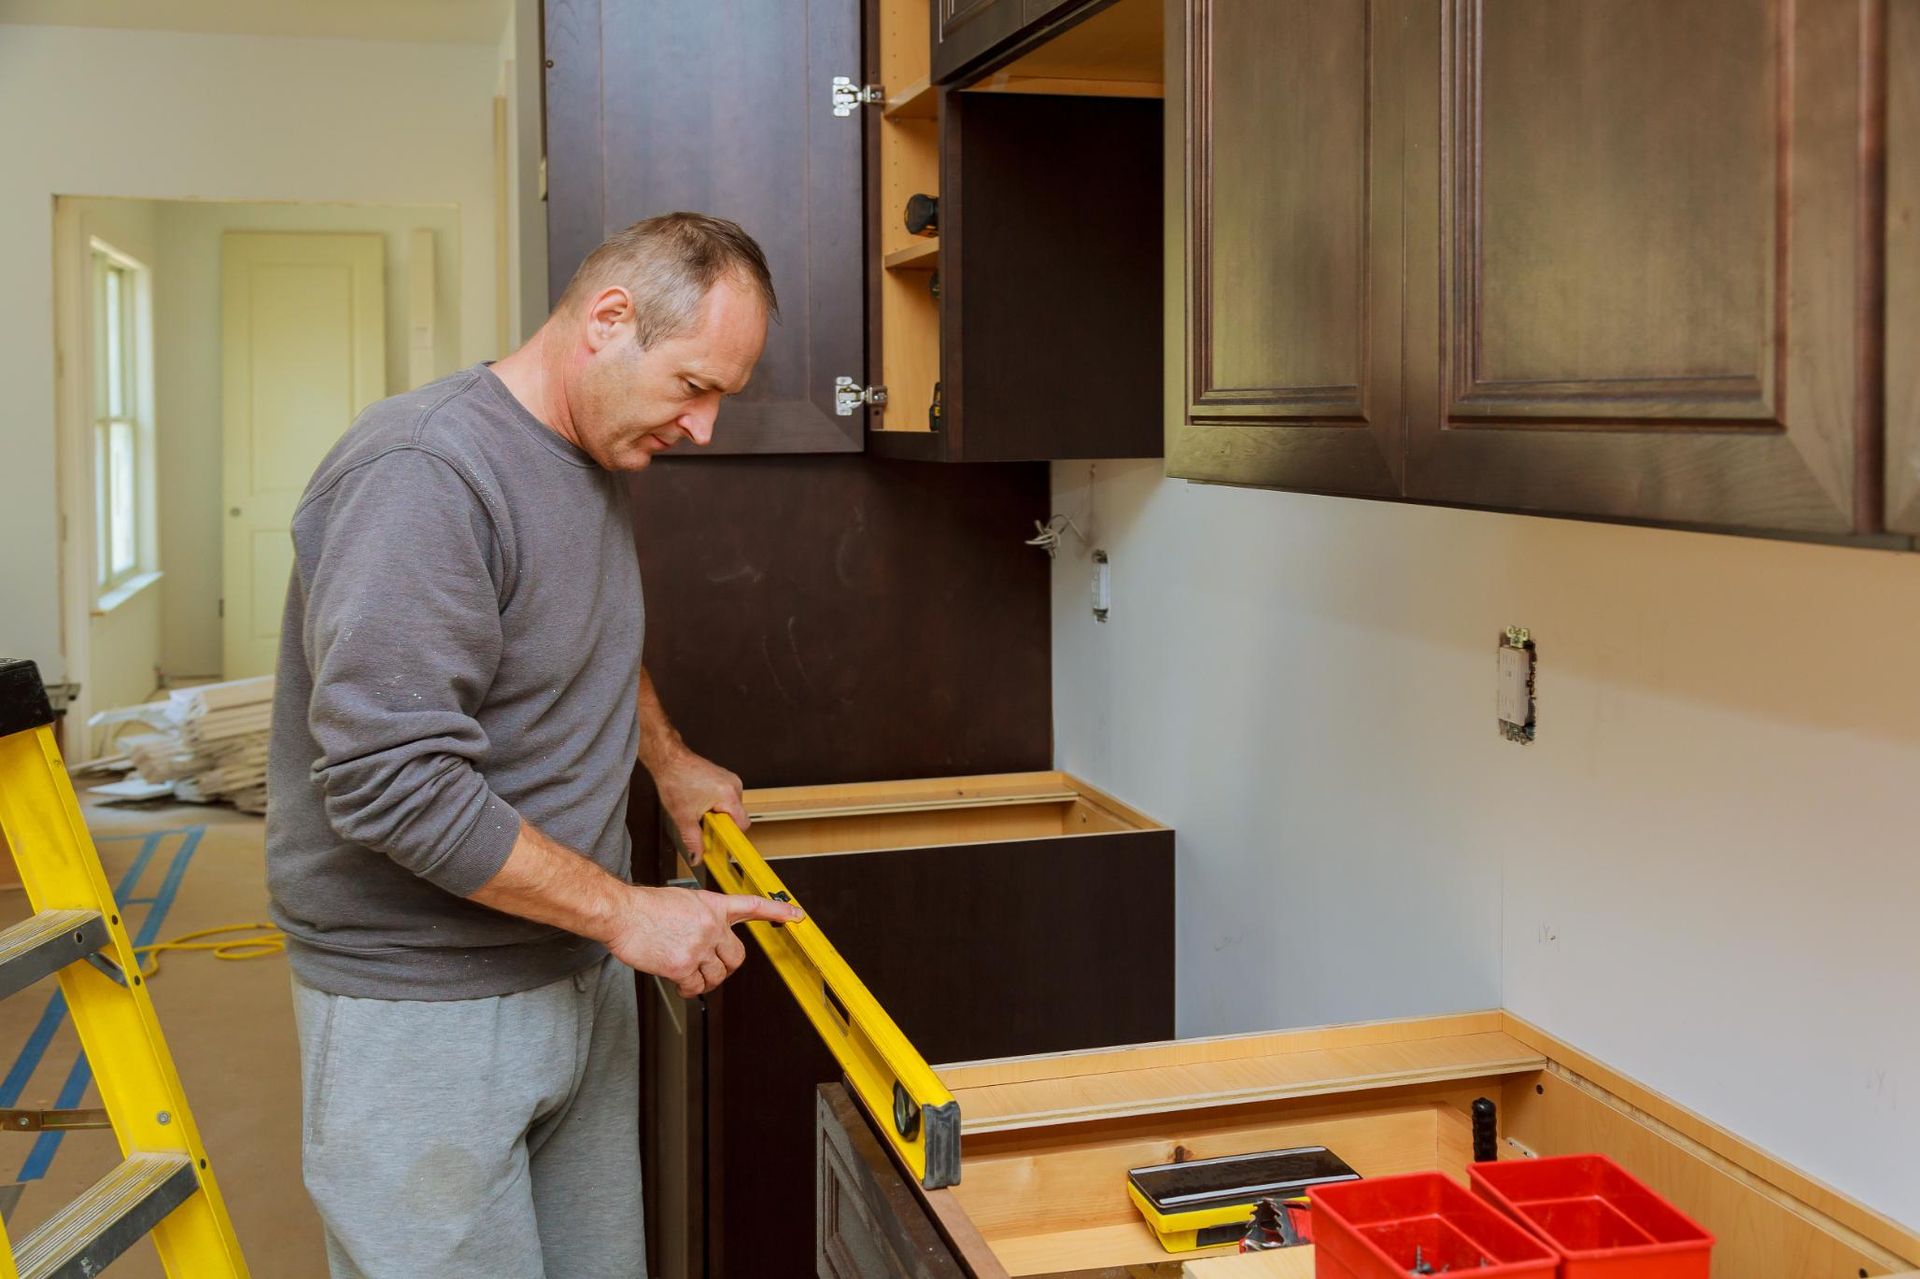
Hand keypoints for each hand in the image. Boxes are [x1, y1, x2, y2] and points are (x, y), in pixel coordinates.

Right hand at [606, 884, 802, 995]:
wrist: (622, 913)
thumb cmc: (644, 907)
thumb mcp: (683, 900)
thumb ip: (702, 916)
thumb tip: (709, 932)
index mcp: (713, 906)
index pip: (753, 906)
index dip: (778, 912)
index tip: (797, 916)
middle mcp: (712, 926)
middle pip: (737, 957)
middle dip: (726, 966)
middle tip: (712, 967)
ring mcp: (699, 946)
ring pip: (717, 975)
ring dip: (704, 979)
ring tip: (687, 972)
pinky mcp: (683, 966)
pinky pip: (695, 987)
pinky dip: (688, 989)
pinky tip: (677, 980)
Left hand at [652, 746, 747, 864]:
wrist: (669, 759)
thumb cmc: (675, 779)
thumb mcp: (683, 817)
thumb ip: (693, 841)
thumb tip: (697, 856)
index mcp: (728, 795)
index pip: (743, 824)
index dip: (732, 836)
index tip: (723, 844)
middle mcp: (733, 785)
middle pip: (737, 816)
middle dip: (721, 824)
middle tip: (704, 824)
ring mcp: (730, 780)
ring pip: (731, 807)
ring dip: (718, 814)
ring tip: (699, 809)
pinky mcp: (724, 777)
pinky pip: (726, 798)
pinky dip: (716, 804)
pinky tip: (700, 802)